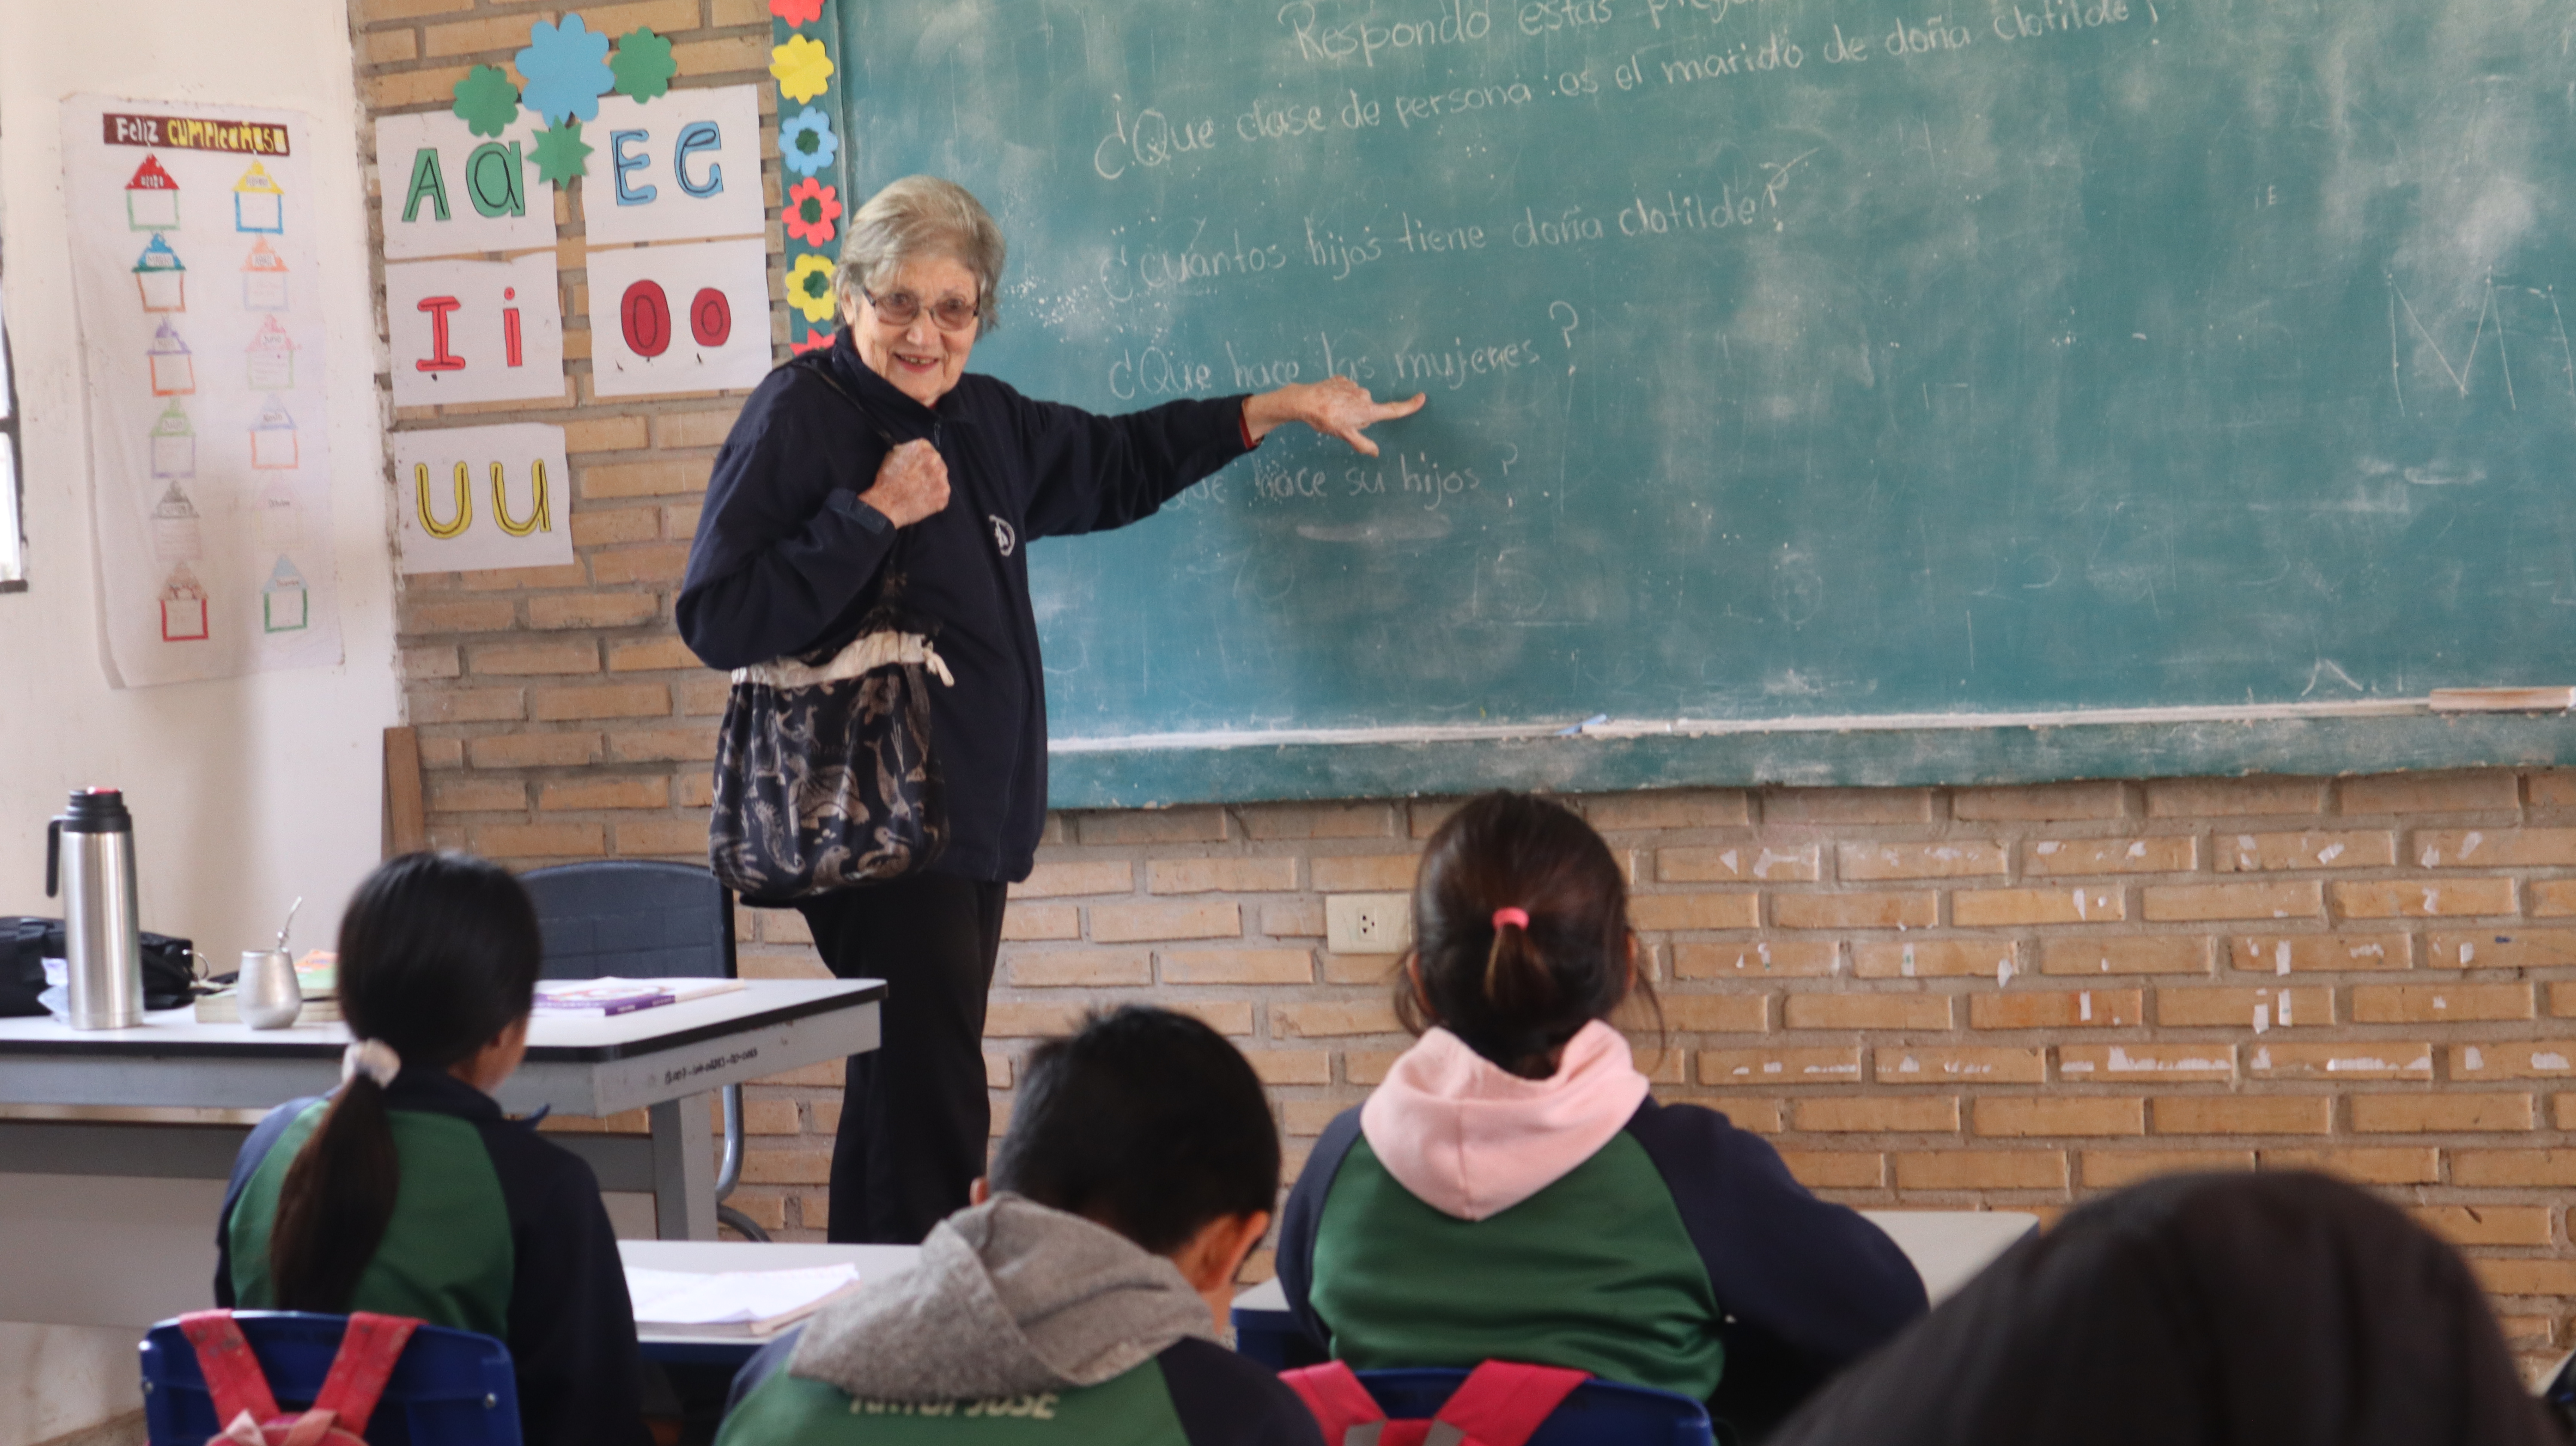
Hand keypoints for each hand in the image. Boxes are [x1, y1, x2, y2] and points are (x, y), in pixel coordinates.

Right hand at [860, 439, 949, 526]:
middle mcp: (935, 459)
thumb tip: (912, 453)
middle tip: (918, 480)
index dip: (921, 459)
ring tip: (919, 491)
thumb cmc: (886, 479)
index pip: (928, 450)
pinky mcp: (944, 494)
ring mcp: (942, 478)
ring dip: (933, 483)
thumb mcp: (892, 455)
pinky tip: (923, 500)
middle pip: (937, 463)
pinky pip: (942, 495)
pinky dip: (934, 498)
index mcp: (923, 447)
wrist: (887, 504)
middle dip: (929, 470)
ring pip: (941, 479)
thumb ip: (907, 450)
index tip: (916, 467)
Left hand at [1244, 376, 1427, 457]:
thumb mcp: (1345, 435)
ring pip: (1356, 400)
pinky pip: (1346, 390)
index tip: (1422, 398)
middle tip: (1342, 422)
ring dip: (1348, 406)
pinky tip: (1329, 401)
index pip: (1394, 410)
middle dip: (1359, 416)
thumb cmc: (1327, 420)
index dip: (1409, 406)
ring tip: (1332, 412)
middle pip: (1368, 409)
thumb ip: (1362, 444)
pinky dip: (1340, 396)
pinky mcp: (1341, 380)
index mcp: (1368, 410)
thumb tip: (1376, 453)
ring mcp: (1353, 385)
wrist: (1305, 400)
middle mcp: (1365, 395)